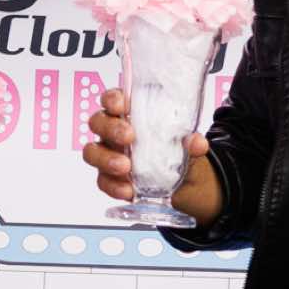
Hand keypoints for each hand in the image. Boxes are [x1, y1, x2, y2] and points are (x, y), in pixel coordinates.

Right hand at [83, 88, 217, 220]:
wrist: (182, 182)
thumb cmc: (176, 151)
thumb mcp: (188, 144)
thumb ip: (191, 141)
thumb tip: (196, 143)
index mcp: (130, 113)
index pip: (113, 99)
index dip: (112, 100)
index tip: (122, 106)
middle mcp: (113, 131)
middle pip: (97, 122)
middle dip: (111, 128)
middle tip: (128, 137)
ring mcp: (108, 154)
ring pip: (92, 152)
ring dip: (106, 158)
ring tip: (125, 167)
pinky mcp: (109, 178)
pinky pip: (103, 180)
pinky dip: (114, 186)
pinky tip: (127, 189)